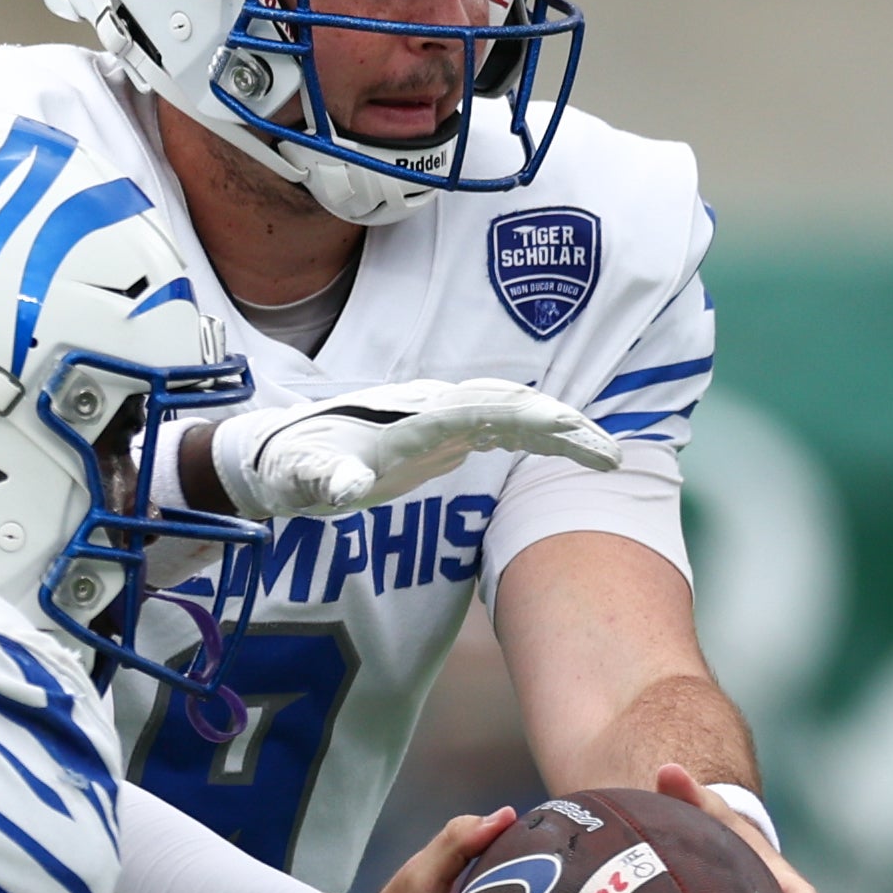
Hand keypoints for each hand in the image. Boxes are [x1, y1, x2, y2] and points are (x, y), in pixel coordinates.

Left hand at [206, 379, 619, 518]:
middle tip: (609, 455)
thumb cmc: (292, 467)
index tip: (566, 432)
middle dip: (560, 424)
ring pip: (513, 411)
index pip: (477, 412)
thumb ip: (322, 479)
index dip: (523, 419)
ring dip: (560, 429)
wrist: (283, 453)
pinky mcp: (445, 434)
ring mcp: (441, 417)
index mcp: (408, 419)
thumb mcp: (300, 477)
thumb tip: (342, 488)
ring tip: (608, 457)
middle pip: (508, 404)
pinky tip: (572, 450)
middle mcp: (432, 408)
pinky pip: (503, 427)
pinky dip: (540, 435)